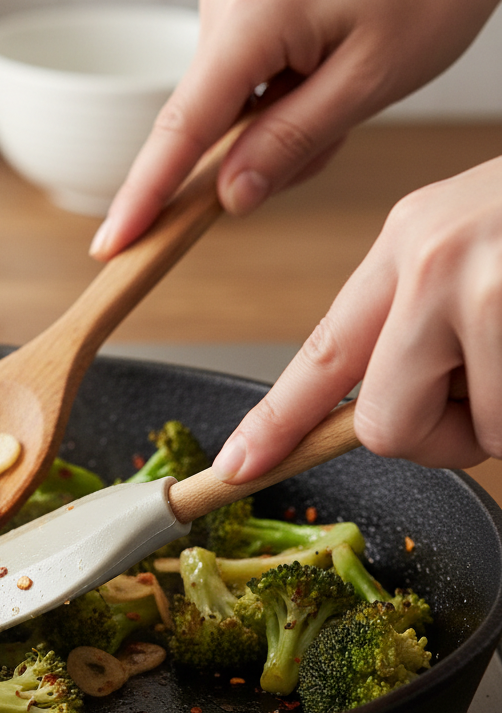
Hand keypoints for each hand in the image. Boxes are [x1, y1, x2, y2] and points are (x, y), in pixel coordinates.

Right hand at [89, 0, 501, 260]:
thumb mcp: (369, 82)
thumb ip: (289, 143)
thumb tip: (228, 196)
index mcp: (253, 17)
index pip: (181, 127)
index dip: (145, 194)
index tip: (113, 244)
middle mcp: (223, 2)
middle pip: (203, 125)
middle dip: (256, 154)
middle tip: (331, 134)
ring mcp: (227, 1)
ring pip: (223, 111)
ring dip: (274, 129)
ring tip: (337, 98)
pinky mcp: (239, 7)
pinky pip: (237, 85)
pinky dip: (275, 104)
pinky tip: (319, 82)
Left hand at [212, 156, 501, 480]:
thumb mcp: (474, 248)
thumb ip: (419, 322)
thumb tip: (379, 410)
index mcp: (405, 245)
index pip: (319, 354)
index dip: (276, 423)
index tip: (236, 467)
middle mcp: (429, 261)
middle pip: (380, 422)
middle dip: (437, 436)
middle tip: (490, 393)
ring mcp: (482, 287)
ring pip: (465, 434)